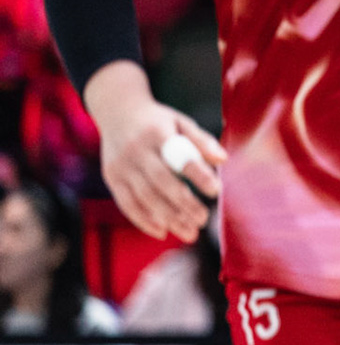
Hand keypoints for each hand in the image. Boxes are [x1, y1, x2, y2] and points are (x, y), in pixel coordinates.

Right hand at [88, 65, 223, 240]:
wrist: (117, 111)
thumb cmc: (158, 121)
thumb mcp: (181, 121)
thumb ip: (201, 140)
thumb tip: (222, 159)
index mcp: (157, 134)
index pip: (179, 157)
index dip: (198, 175)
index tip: (216, 191)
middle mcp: (136, 151)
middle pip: (160, 182)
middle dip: (183, 204)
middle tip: (203, 219)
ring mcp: (121, 166)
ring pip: (144, 197)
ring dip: (167, 218)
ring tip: (190, 233)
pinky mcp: (111, 178)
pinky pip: (126, 204)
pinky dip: (143, 220)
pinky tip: (163, 231)